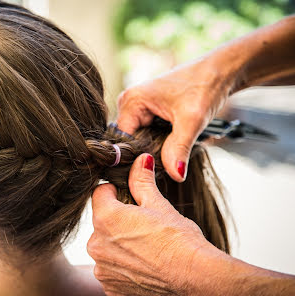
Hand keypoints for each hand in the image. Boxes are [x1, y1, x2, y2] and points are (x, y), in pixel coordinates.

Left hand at [87, 153, 222, 295]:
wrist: (196, 279)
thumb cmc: (179, 241)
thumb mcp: (159, 205)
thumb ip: (142, 180)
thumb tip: (140, 159)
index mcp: (106, 218)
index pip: (99, 194)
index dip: (115, 193)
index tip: (129, 198)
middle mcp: (96, 245)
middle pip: (101, 223)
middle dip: (117, 221)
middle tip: (143, 226)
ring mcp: (102, 270)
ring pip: (106, 248)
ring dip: (119, 246)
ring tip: (146, 249)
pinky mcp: (110, 288)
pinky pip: (112, 271)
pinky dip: (124, 268)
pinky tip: (145, 267)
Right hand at [116, 57, 233, 181]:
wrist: (220, 71)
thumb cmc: (205, 86)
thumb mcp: (192, 120)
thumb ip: (179, 149)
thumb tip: (175, 175)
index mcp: (131, 101)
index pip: (123, 141)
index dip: (137, 158)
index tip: (154, 170)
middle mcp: (129, 103)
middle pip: (129, 142)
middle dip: (146, 155)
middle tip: (168, 164)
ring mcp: (137, 108)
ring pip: (138, 140)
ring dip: (153, 150)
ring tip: (172, 155)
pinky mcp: (147, 112)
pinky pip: (146, 135)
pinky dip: (158, 144)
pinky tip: (171, 147)